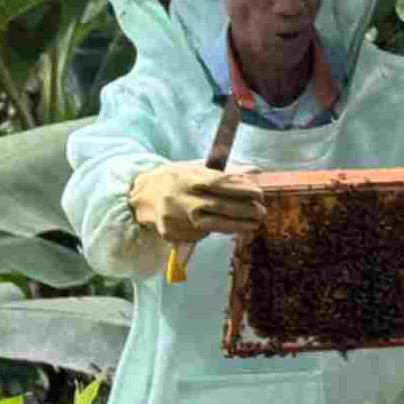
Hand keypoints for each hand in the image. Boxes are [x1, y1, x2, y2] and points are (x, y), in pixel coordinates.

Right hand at [129, 162, 265, 243]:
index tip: (259, 194)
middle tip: (262, 212)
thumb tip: (256, 170)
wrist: (142, 197)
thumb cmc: (174, 180)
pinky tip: (228, 228)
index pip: (219, 183)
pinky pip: (199, 235)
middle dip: (245, 210)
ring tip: (254, 224)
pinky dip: (215, 231)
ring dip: (237, 226)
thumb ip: (226, 172)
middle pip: (219, 206)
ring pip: (212, 225)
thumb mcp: (196, 169)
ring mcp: (175, 217)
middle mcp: (181, 197)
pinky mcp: (172, 233)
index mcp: (187, 177)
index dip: (242, 189)